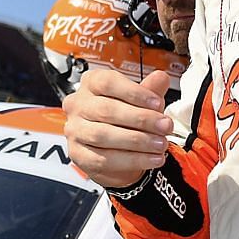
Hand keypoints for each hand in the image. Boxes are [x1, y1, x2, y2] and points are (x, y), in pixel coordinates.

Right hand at [62, 67, 175, 189]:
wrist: (117, 151)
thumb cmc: (125, 120)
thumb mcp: (141, 102)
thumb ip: (150, 90)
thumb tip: (161, 78)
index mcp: (91, 83)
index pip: (108, 83)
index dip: (134, 93)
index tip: (157, 103)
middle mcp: (78, 105)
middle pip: (106, 110)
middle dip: (141, 119)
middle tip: (164, 126)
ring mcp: (74, 130)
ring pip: (104, 135)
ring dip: (137, 141)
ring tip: (160, 144)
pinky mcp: (77, 154)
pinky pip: (104, 159)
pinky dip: (132, 160)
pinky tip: (151, 159)